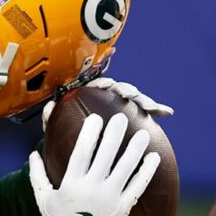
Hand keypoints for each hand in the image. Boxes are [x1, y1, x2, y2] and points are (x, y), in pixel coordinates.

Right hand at [29, 113, 160, 215]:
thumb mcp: (43, 199)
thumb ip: (37, 175)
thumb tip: (32, 154)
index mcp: (72, 182)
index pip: (83, 150)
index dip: (91, 131)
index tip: (97, 118)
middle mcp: (92, 187)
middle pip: (106, 153)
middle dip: (115, 133)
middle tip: (123, 118)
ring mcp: (110, 198)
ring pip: (126, 167)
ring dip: (136, 148)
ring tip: (143, 133)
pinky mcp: (123, 208)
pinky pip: (138, 186)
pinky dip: (147, 172)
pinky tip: (153, 158)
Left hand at [42, 77, 173, 130]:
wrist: (72, 131)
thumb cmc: (63, 124)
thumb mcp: (53, 121)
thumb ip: (51, 114)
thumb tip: (49, 108)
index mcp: (90, 92)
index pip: (99, 84)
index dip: (105, 84)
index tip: (109, 87)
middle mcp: (107, 93)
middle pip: (121, 89)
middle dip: (128, 92)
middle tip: (134, 98)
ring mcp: (119, 100)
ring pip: (135, 97)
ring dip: (145, 101)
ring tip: (157, 108)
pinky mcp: (130, 111)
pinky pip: (143, 109)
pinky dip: (155, 108)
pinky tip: (167, 113)